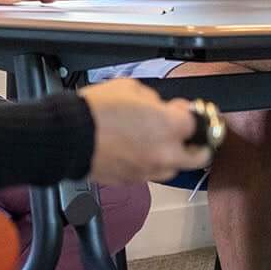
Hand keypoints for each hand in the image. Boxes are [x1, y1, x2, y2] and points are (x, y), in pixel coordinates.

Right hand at [82, 79, 210, 182]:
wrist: (70, 136)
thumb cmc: (96, 110)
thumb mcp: (132, 88)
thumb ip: (155, 100)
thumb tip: (161, 108)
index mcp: (170, 126)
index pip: (198, 124)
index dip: (191, 113)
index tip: (184, 110)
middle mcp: (165, 153)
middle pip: (200, 157)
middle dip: (198, 145)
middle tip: (188, 135)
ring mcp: (149, 170)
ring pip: (174, 168)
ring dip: (172, 156)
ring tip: (156, 142)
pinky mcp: (132, 181)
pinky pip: (150, 173)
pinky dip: (149, 163)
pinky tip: (135, 150)